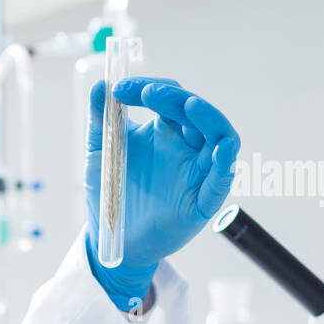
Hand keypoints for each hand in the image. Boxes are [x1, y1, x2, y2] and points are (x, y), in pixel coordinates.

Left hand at [83, 76, 240, 308]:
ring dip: (209, 118)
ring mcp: (197, 173)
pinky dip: (224, 164)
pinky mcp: (201, 203)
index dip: (148, 88)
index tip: (118, 90)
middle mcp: (186, 148)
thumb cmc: (110, 194)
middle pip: (195, 113)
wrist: (109, 238)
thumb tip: (98, 86)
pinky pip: (220, 181)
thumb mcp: (100, 153)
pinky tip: (220, 149)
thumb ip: (100, 121)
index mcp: (164, 132)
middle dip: (174, 98)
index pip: (168, 99)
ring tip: (190, 105)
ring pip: (219, 138)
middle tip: (147, 94)